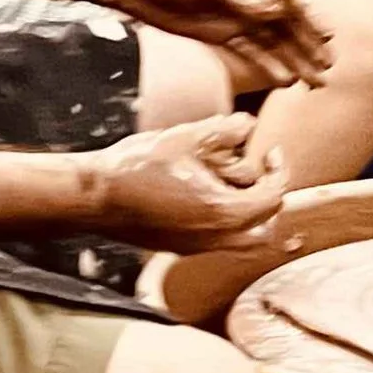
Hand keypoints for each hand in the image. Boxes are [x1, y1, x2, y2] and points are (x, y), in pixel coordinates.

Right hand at [85, 114, 288, 249]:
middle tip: (258, 172)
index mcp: (224, 213)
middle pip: (265, 226)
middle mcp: (216, 238)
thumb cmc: (136, 167)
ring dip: (246, 209)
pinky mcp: (181, 247)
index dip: (279, 171)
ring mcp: (198, 247)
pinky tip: (202, 190)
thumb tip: (249, 124)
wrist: (93, 198)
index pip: (273, 197)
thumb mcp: (185, 138)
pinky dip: (223, 218)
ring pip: (243, 237)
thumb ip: (224, 130)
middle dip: (267, 197)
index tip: (270, 152)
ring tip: (227, 179)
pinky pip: (218, 239)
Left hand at [104, 0, 333, 87]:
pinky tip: (285, 82)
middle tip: (330, 66)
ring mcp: (237, 14)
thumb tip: (275, 10)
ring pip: (276, 40)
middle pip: (290, 20)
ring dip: (297, 60)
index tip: (326, 34)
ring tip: (316, 83)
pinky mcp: (221, 33)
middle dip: (311, 44)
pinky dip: (269, 66)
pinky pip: (252, 52)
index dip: (310, 14)